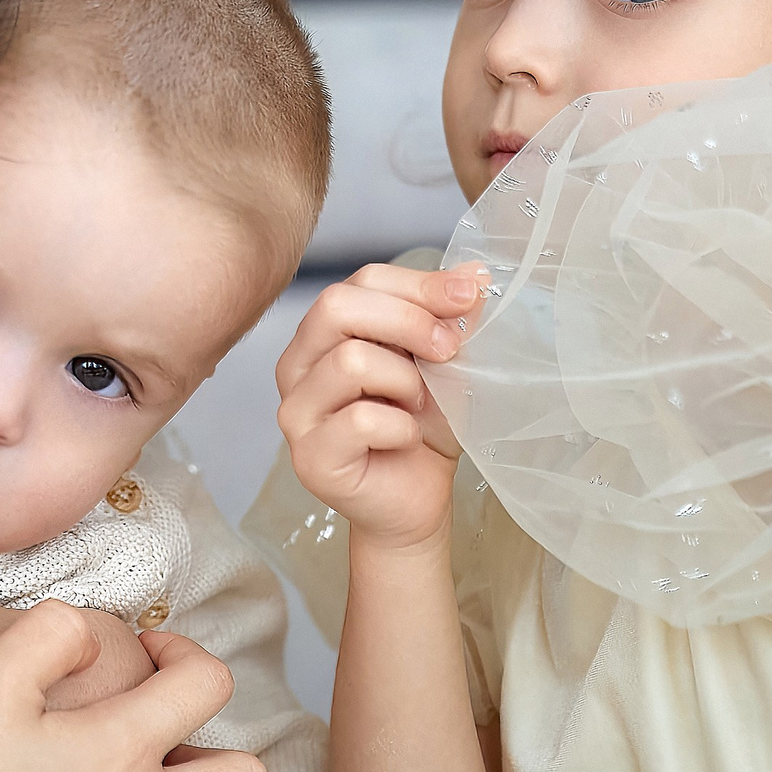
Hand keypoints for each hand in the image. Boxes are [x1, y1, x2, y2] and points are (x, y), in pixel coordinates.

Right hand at [275, 262, 482, 552]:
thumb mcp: (442, 363)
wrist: (418, 500)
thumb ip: (449, 317)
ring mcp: (296, 413)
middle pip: (337, 306)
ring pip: (350, 360)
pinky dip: (400, 428)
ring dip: (405, 383)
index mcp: (323, 333)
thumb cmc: (422, 428)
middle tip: (448, 352)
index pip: (360, 281)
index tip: (468, 297)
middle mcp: (297, 366)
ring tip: (416, 406)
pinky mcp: (310, 458)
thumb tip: (475, 272)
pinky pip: (359, 420)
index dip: (418, 284)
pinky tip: (406, 439)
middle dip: (408, 321)